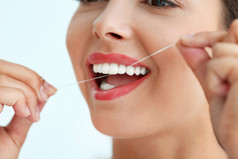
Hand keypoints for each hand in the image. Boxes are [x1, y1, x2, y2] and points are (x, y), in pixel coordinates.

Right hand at [0, 60, 56, 158]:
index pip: (5, 70)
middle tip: (45, 96)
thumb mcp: (13, 135)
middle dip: (31, 80)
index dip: (31, 75)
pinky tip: (22, 113)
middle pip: (3, 67)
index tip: (50, 90)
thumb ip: (25, 114)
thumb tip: (44, 94)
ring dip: (25, 93)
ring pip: (1, 78)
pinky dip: (16, 98)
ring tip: (30, 112)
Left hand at [177, 19, 237, 158]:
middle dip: (214, 59)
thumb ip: (203, 65)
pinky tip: (227, 96)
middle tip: (222, 86)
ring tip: (227, 94)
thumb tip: (183, 42)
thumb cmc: (233, 121)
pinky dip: (214, 80)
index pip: (236, 30)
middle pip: (230, 35)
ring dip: (214, 73)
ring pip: (221, 50)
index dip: (209, 35)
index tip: (185, 40)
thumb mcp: (216, 87)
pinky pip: (219, 63)